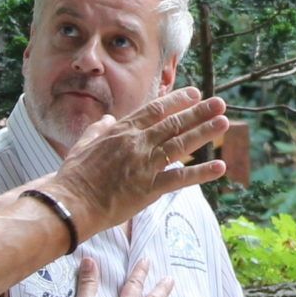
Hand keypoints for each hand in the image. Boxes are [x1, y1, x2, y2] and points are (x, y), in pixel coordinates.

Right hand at [49, 87, 227, 241]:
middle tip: (220, 103)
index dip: (177, 100)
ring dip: (204, 133)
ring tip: (224, 123)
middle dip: (199, 112)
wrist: (71, 203)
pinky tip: (219, 166)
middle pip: (174, 123)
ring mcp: (144, 165)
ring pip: (180, 145)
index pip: (155, 110)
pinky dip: (201, 172)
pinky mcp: (149, 189)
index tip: (195, 93)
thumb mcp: (83, 144)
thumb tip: (107, 118)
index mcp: (122, 131)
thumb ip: (98, 129)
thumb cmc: (74, 176)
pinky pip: (180, 179)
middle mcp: (137, 144)